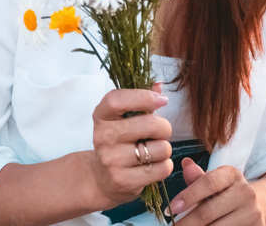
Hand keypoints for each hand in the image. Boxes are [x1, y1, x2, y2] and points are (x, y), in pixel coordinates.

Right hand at [86, 82, 173, 209]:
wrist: (100, 178)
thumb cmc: (118, 142)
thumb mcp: (122, 119)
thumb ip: (141, 101)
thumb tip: (160, 85)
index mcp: (101, 116)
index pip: (117, 100)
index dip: (143, 97)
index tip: (161, 100)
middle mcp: (103, 137)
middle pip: (150, 124)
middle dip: (165, 127)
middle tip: (161, 132)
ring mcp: (112, 160)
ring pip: (160, 148)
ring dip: (165, 149)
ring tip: (154, 151)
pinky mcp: (124, 180)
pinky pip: (162, 168)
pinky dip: (165, 166)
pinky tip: (154, 165)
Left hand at [168, 159, 265, 225]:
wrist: (259, 207)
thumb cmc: (227, 193)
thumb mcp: (215, 181)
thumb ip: (198, 178)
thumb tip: (185, 164)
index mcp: (232, 174)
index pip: (207, 183)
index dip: (188, 196)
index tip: (171, 208)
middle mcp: (245, 192)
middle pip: (208, 211)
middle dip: (187, 222)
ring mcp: (253, 213)